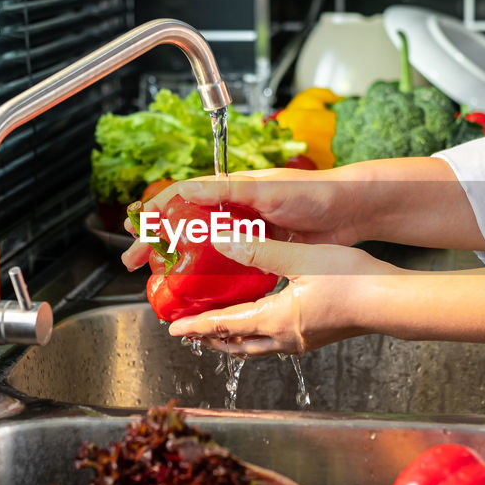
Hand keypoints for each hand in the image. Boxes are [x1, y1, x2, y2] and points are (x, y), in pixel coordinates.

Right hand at [122, 168, 357, 270]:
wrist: (351, 212)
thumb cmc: (313, 193)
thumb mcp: (267, 190)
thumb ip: (228, 191)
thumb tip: (186, 191)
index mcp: (233, 191)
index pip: (183, 197)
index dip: (155, 210)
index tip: (134, 226)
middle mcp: (236, 212)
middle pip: (186, 227)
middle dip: (157, 244)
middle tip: (134, 262)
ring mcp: (249, 235)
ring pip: (204, 251)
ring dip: (180, 266)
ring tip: (159, 282)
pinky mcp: (264, 255)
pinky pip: (231, 269)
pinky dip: (212, 280)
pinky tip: (200, 294)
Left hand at [166, 236, 396, 355]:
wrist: (389, 301)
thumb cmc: (351, 280)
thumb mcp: (300, 258)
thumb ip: (258, 251)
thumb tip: (221, 240)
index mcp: (274, 319)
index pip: (224, 326)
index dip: (196, 328)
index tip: (174, 330)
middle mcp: (284, 338)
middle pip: (236, 344)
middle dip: (210, 339)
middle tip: (189, 332)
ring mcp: (301, 341)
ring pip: (255, 348)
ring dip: (232, 341)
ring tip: (217, 333)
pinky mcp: (315, 338)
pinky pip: (274, 343)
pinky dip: (255, 337)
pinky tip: (260, 324)